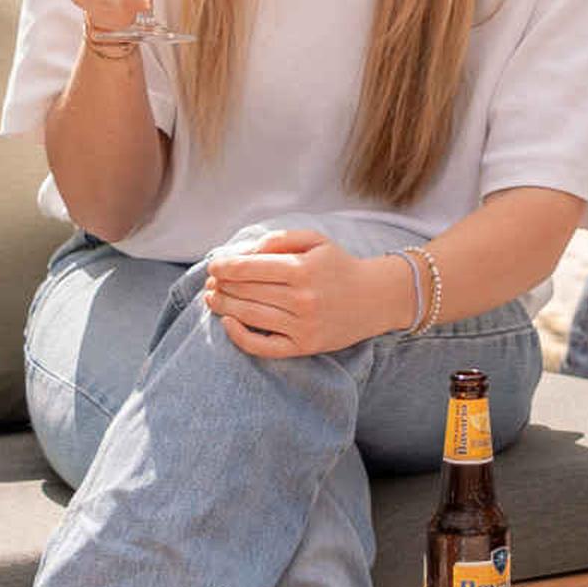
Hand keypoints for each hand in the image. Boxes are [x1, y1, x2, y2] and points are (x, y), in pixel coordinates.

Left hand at [198, 228, 398, 359]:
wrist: (376, 298)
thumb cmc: (339, 266)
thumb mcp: (315, 240)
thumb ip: (278, 240)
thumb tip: (242, 254)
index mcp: (302, 269)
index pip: (250, 268)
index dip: (225, 267)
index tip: (213, 266)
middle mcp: (302, 299)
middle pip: (246, 291)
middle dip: (222, 285)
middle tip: (211, 282)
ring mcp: (303, 325)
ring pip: (250, 316)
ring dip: (224, 306)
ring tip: (212, 298)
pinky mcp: (304, 346)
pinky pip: (264, 346)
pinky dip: (240, 336)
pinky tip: (228, 323)